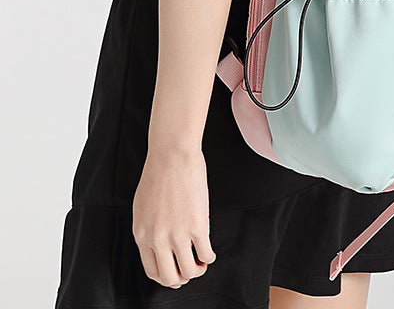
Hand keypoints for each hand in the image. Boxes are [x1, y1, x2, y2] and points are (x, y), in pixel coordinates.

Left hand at [132, 147, 216, 288]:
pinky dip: (210, 257)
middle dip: (182, 278)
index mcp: (142, 235)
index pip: (152, 271)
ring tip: (202, 261)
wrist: (172, 155)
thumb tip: (160, 243)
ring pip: (190, 270)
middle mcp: (158, 239)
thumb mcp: (142, 207)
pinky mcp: (197, 225)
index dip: (166, 277)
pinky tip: (210, 251)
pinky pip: (206, 254)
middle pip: (170, 277)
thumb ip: (149, 228)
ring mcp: (178, 234)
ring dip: (198, 270)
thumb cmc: (158, 173)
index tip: (175, 273)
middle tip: (190, 270)